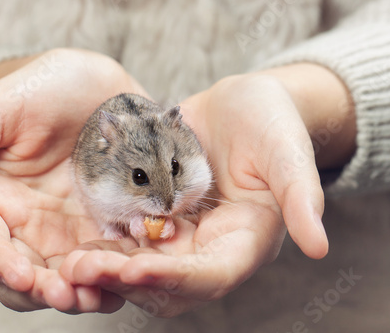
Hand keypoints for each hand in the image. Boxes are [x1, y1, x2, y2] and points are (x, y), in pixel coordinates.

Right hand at [0, 48, 148, 312]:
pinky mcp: (106, 225)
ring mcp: (70, 228)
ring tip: (103, 293)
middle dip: (46, 291)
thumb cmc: (41, 89)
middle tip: (69, 296)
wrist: (94, 86)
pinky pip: (111, 258)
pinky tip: (134, 273)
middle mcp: (28, 224)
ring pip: (71, 276)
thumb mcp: (1, 106)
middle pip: (29, 274)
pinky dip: (119, 271)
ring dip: (85, 291)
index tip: (22, 276)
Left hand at [59, 64, 355, 316]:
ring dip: (106, 271)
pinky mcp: (153, 216)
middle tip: (86, 270)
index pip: (213, 275)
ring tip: (69, 264)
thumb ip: (302, 195)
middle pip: (168, 283)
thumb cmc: (270, 124)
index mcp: (244, 241)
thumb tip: (320, 247)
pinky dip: (102, 246)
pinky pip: (125, 240)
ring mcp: (178, 235)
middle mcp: (207, 247)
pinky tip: (73, 242)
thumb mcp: (286, 152)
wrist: (239, 107)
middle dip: (128, 281)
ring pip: (139, 268)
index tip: (138, 272)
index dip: (177, 280)